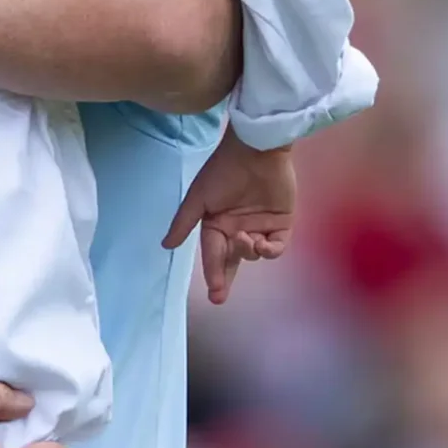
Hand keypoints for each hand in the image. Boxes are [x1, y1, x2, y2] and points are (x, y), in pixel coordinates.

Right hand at [164, 136, 295, 304]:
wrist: (256, 151)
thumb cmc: (223, 172)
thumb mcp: (198, 198)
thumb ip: (184, 223)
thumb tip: (166, 246)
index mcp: (217, 224)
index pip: (213, 255)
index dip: (213, 274)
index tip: (214, 295)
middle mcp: (237, 229)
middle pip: (233, 260)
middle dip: (226, 279)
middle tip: (220, 296)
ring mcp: (260, 226)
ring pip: (253, 254)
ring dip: (248, 251)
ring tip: (246, 238)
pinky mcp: (281, 224)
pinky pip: (276, 247)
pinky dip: (269, 250)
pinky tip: (260, 243)